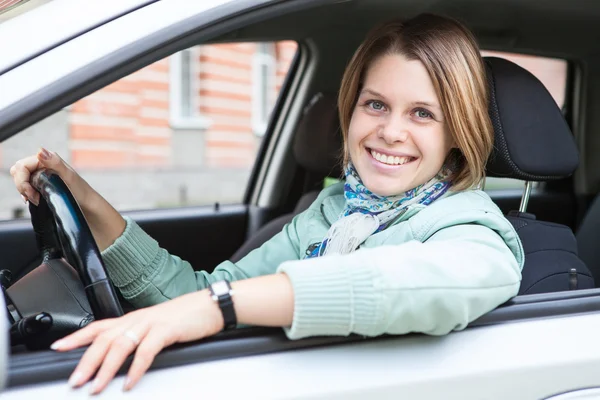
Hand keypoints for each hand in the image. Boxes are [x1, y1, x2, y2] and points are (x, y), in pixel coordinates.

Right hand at [10, 148, 125, 250]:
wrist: (87, 205)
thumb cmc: (81, 191)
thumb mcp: (68, 176)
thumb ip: (54, 162)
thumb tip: (40, 151)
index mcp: (48, 159)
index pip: (22, 166)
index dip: (22, 180)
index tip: (31, 193)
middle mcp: (44, 165)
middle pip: (19, 171)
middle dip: (22, 185)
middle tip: (34, 197)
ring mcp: (42, 174)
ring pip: (21, 178)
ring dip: (24, 190)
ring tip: (36, 199)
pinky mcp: (42, 184)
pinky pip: (26, 186)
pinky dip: (27, 193)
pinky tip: (35, 199)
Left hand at [51, 290, 223, 393]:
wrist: (209, 305)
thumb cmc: (184, 318)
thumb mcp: (155, 326)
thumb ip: (137, 338)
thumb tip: (119, 358)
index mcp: (132, 319)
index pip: (98, 326)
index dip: (77, 337)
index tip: (59, 348)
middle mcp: (137, 319)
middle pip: (104, 338)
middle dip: (86, 361)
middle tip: (74, 381)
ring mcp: (151, 323)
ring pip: (121, 344)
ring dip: (106, 368)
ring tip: (96, 387)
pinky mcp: (167, 330)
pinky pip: (147, 351)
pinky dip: (136, 368)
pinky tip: (129, 382)